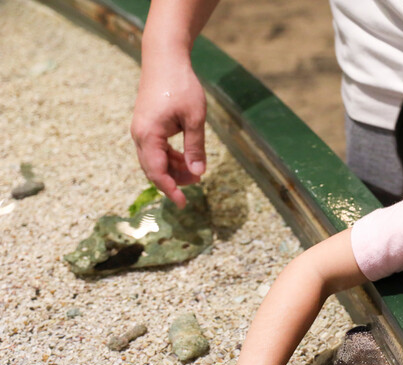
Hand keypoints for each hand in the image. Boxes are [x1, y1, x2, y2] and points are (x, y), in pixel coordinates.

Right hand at [130, 58, 206, 208]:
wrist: (165, 59)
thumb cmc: (181, 86)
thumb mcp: (194, 119)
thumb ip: (195, 148)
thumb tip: (198, 174)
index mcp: (148, 135)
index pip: (156, 172)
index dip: (170, 190)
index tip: (183, 203)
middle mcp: (139, 135)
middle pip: (154, 169)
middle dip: (174, 181)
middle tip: (197, 183)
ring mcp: (141, 131)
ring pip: (155, 161)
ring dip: (174, 169)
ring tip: (196, 171)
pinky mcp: (146, 126)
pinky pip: (156, 150)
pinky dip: (170, 158)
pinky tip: (186, 159)